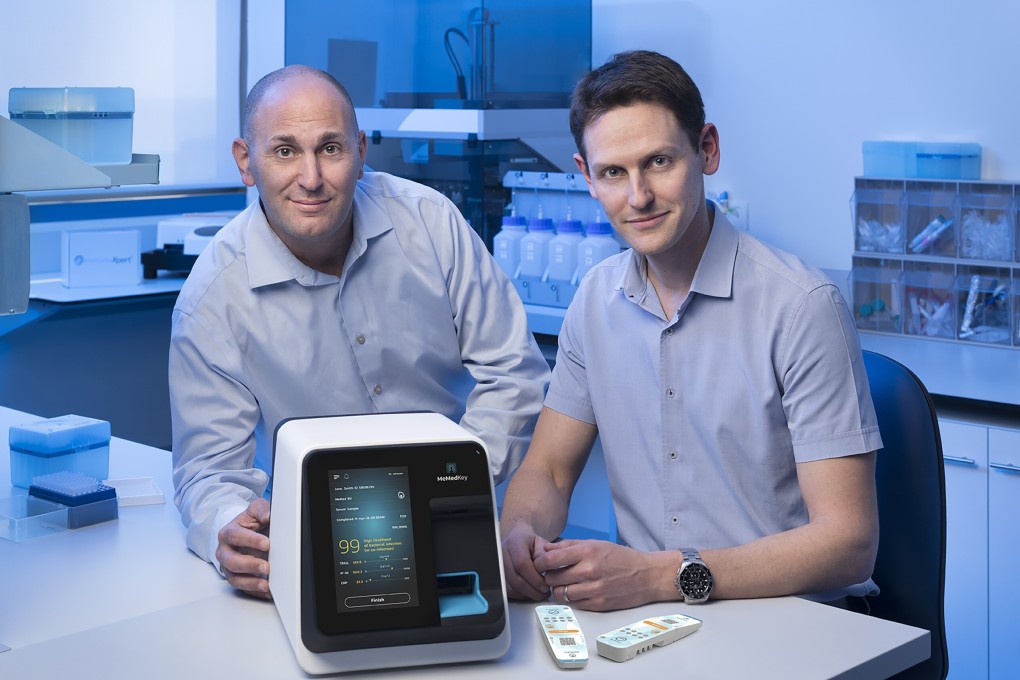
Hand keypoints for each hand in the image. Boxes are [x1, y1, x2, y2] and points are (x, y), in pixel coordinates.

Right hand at [215, 499, 271, 598]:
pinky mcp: (236, 578)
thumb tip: (269, 516)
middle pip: (232, 561)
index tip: (267, 543)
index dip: (250, 540)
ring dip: (251, 582)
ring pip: (235, 578)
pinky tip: (268, 592)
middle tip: (266, 566)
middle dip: (250, 565)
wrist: (246, 533)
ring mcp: (229, 567)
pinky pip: (243, 589)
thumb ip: (262, 510)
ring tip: (266, 584)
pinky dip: (255, 592)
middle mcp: (224, 552)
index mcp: (227, 533)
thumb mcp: (255, 510)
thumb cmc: (250, 522)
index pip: (235, 536)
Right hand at [501, 523, 554, 600]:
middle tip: (545, 593)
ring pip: (511, 588)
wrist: (518, 541)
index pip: (521, 563)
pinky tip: (530, 592)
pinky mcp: (497, 576)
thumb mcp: (542, 544)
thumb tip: (548, 570)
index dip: (534, 578)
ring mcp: (497, 565)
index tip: (546, 585)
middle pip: (515, 579)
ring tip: (539, 593)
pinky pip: (507, 591)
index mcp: (514, 542)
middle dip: (533, 590)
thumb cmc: (531, 544)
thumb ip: (545, 556)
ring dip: (527, 595)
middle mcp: (502, 553)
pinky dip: (520, 595)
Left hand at [534, 539, 672, 611]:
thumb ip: (569, 546)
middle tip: (553, 574)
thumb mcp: (596, 543)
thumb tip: (546, 549)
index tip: (539, 564)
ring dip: (558, 590)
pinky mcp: (598, 604)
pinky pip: (573, 604)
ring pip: (559, 594)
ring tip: (564, 584)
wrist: (647, 575)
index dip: (539, 562)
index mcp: (587, 552)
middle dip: (548, 576)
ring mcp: (593, 589)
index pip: (550, 559)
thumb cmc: (621, 558)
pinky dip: (571, 599)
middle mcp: (589, 571)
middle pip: (551, 578)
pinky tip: (577, 592)